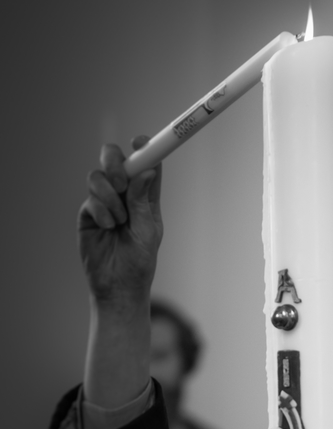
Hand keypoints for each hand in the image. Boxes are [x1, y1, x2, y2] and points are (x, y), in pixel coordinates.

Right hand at [78, 136, 162, 307]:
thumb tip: (148, 170)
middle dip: (115, 163)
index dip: (144, 148)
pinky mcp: (89, 213)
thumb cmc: (139, 263)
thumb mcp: (147, 232)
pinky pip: (90, 199)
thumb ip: (144, 201)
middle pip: (115, 160)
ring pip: (98, 178)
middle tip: (119, 181)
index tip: (141, 141)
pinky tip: (108, 228)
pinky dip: (101, 211)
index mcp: (146, 197)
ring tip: (118, 221)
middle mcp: (125, 195)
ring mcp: (105, 203)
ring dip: (109, 196)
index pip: (145, 164)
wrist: (118, 287)